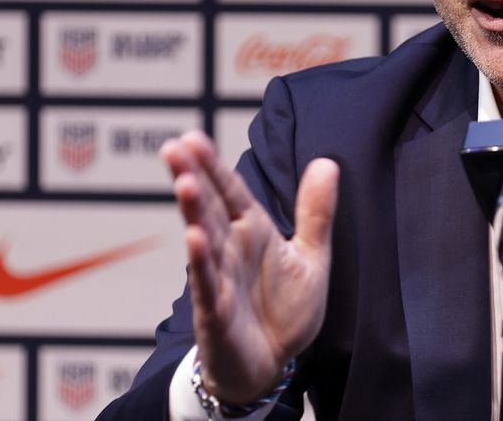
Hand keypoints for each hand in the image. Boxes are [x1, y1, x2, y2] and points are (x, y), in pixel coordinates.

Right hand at [161, 130, 338, 404]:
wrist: (273, 364)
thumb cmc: (284, 310)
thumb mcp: (311, 256)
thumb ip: (316, 212)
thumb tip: (327, 162)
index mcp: (253, 232)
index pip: (231, 192)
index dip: (213, 166)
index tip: (192, 137)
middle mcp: (231, 250)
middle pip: (210, 209)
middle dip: (193, 178)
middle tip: (174, 147)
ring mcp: (219, 280)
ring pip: (205, 241)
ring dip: (194, 213)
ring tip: (185, 182)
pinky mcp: (217, 313)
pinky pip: (208, 285)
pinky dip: (201, 263)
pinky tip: (193, 238)